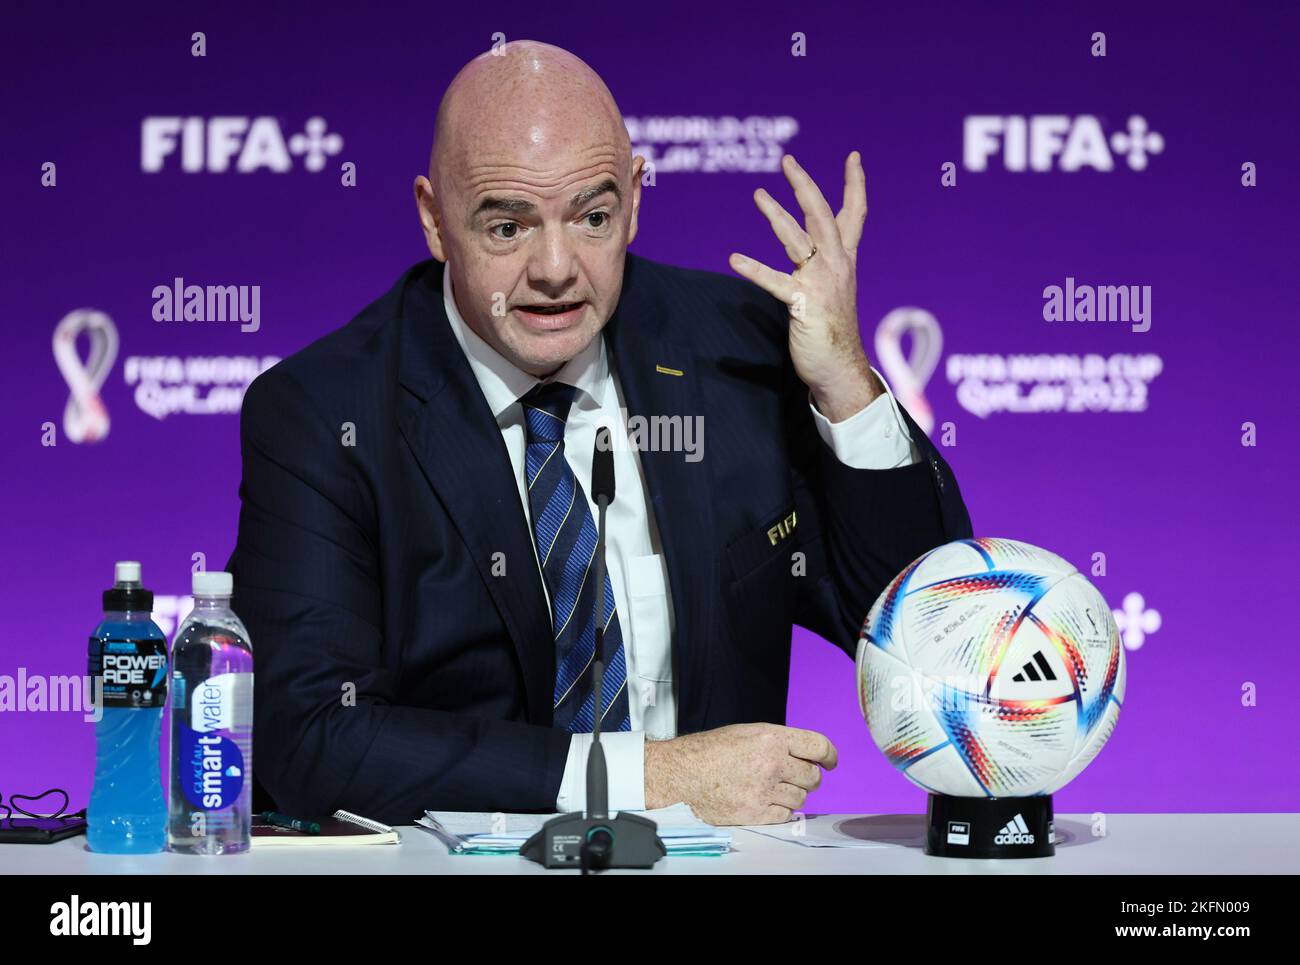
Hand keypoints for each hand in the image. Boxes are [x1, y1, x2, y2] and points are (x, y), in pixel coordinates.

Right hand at [643, 722, 837, 824]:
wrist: (683, 772)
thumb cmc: (711, 751)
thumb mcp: (748, 732)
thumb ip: (778, 742)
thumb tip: (806, 754)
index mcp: (771, 738)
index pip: (818, 746)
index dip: (829, 755)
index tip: (830, 762)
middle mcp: (772, 763)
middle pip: (813, 776)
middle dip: (808, 777)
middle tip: (795, 777)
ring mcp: (765, 790)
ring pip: (801, 798)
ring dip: (793, 794)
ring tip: (773, 788)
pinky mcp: (756, 812)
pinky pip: (786, 815)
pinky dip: (781, 810)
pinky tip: (767, 801)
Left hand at [729, 152, 881, 421]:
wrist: (840, 368)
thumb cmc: (832, 330)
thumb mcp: (832, 289)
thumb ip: (821, 266)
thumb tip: (808, 251)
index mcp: (845, 260)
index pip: (854, 214)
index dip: (855, 184)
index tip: (853, 157)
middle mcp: (836, 266)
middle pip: (822, 216)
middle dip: (805, 186)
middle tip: (787, 161)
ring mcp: (820, 284)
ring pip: (798, 240)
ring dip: (777, 215)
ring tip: (759, 194)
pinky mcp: (803, 305)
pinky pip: (775, 282)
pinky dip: (755, 269)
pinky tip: (735, 259)